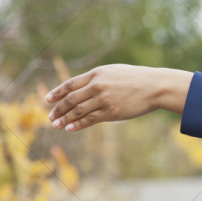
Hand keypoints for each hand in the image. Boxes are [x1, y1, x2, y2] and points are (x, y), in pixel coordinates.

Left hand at [45, 64, 181, 130]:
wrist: (154, 87)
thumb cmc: (136, 79)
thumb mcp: (114, 72)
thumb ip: (97, 78)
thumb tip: (83, 87)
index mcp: (97, 74)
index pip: (70, 84)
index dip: (56, 92)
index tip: (47, 100)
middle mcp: (97, 86)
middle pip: (70, 99)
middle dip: (58, 109)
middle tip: (50, 117)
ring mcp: (103, 99)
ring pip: (77, 111)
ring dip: (65, 119)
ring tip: (56, 125)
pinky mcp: (111, 112)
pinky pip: (89, 119)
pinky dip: (78, 125)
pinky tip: (70, 128)